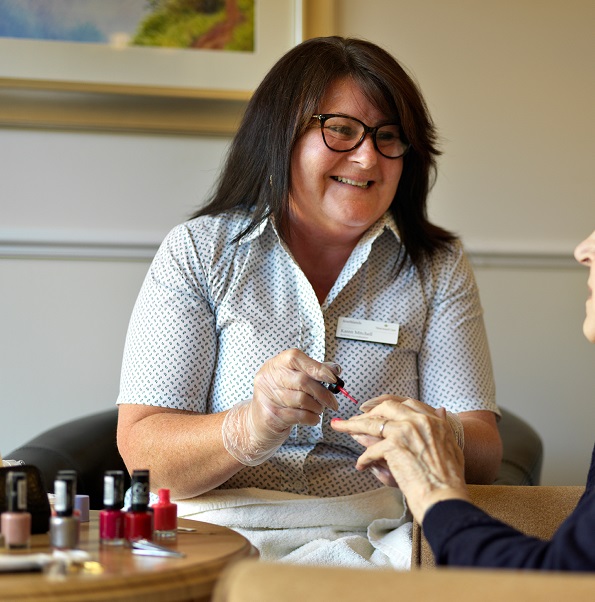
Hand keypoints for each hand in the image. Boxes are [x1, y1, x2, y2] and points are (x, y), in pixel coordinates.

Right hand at [222, 349, 339, 465]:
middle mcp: (268, 377)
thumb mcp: (293, 379)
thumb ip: (314, 371)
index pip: (296, 358)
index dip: (316, 367)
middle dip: (323, 393)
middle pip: (302, 381)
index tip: (332, 378)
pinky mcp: (270, 415)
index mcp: (276, 363)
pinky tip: (313, 418)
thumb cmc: (280, 396)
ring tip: (319, 409)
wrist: (258, 421)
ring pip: (302, 400)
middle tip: (333, 402)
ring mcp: (267, 396)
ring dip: (317, 407)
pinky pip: (298, 416)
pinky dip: (311, 418)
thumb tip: (335, 369)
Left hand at [331, 397, 468, 521]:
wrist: (446, 499)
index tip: (375, 412)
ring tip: (340, 427)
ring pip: (372, 423)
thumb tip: (440, 410)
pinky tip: (361, 465)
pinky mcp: (393, 446)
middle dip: (368, 413)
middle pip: (386, 407)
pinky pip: (371, 450)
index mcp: (432, 420)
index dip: (386, 407)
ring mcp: (405, 431)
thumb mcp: (451, 446)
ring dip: (353, 426)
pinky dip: (364, 459)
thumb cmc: (449, 480)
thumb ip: (442, 426)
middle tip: (355, 420)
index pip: (405, 403)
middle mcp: (419, 421)